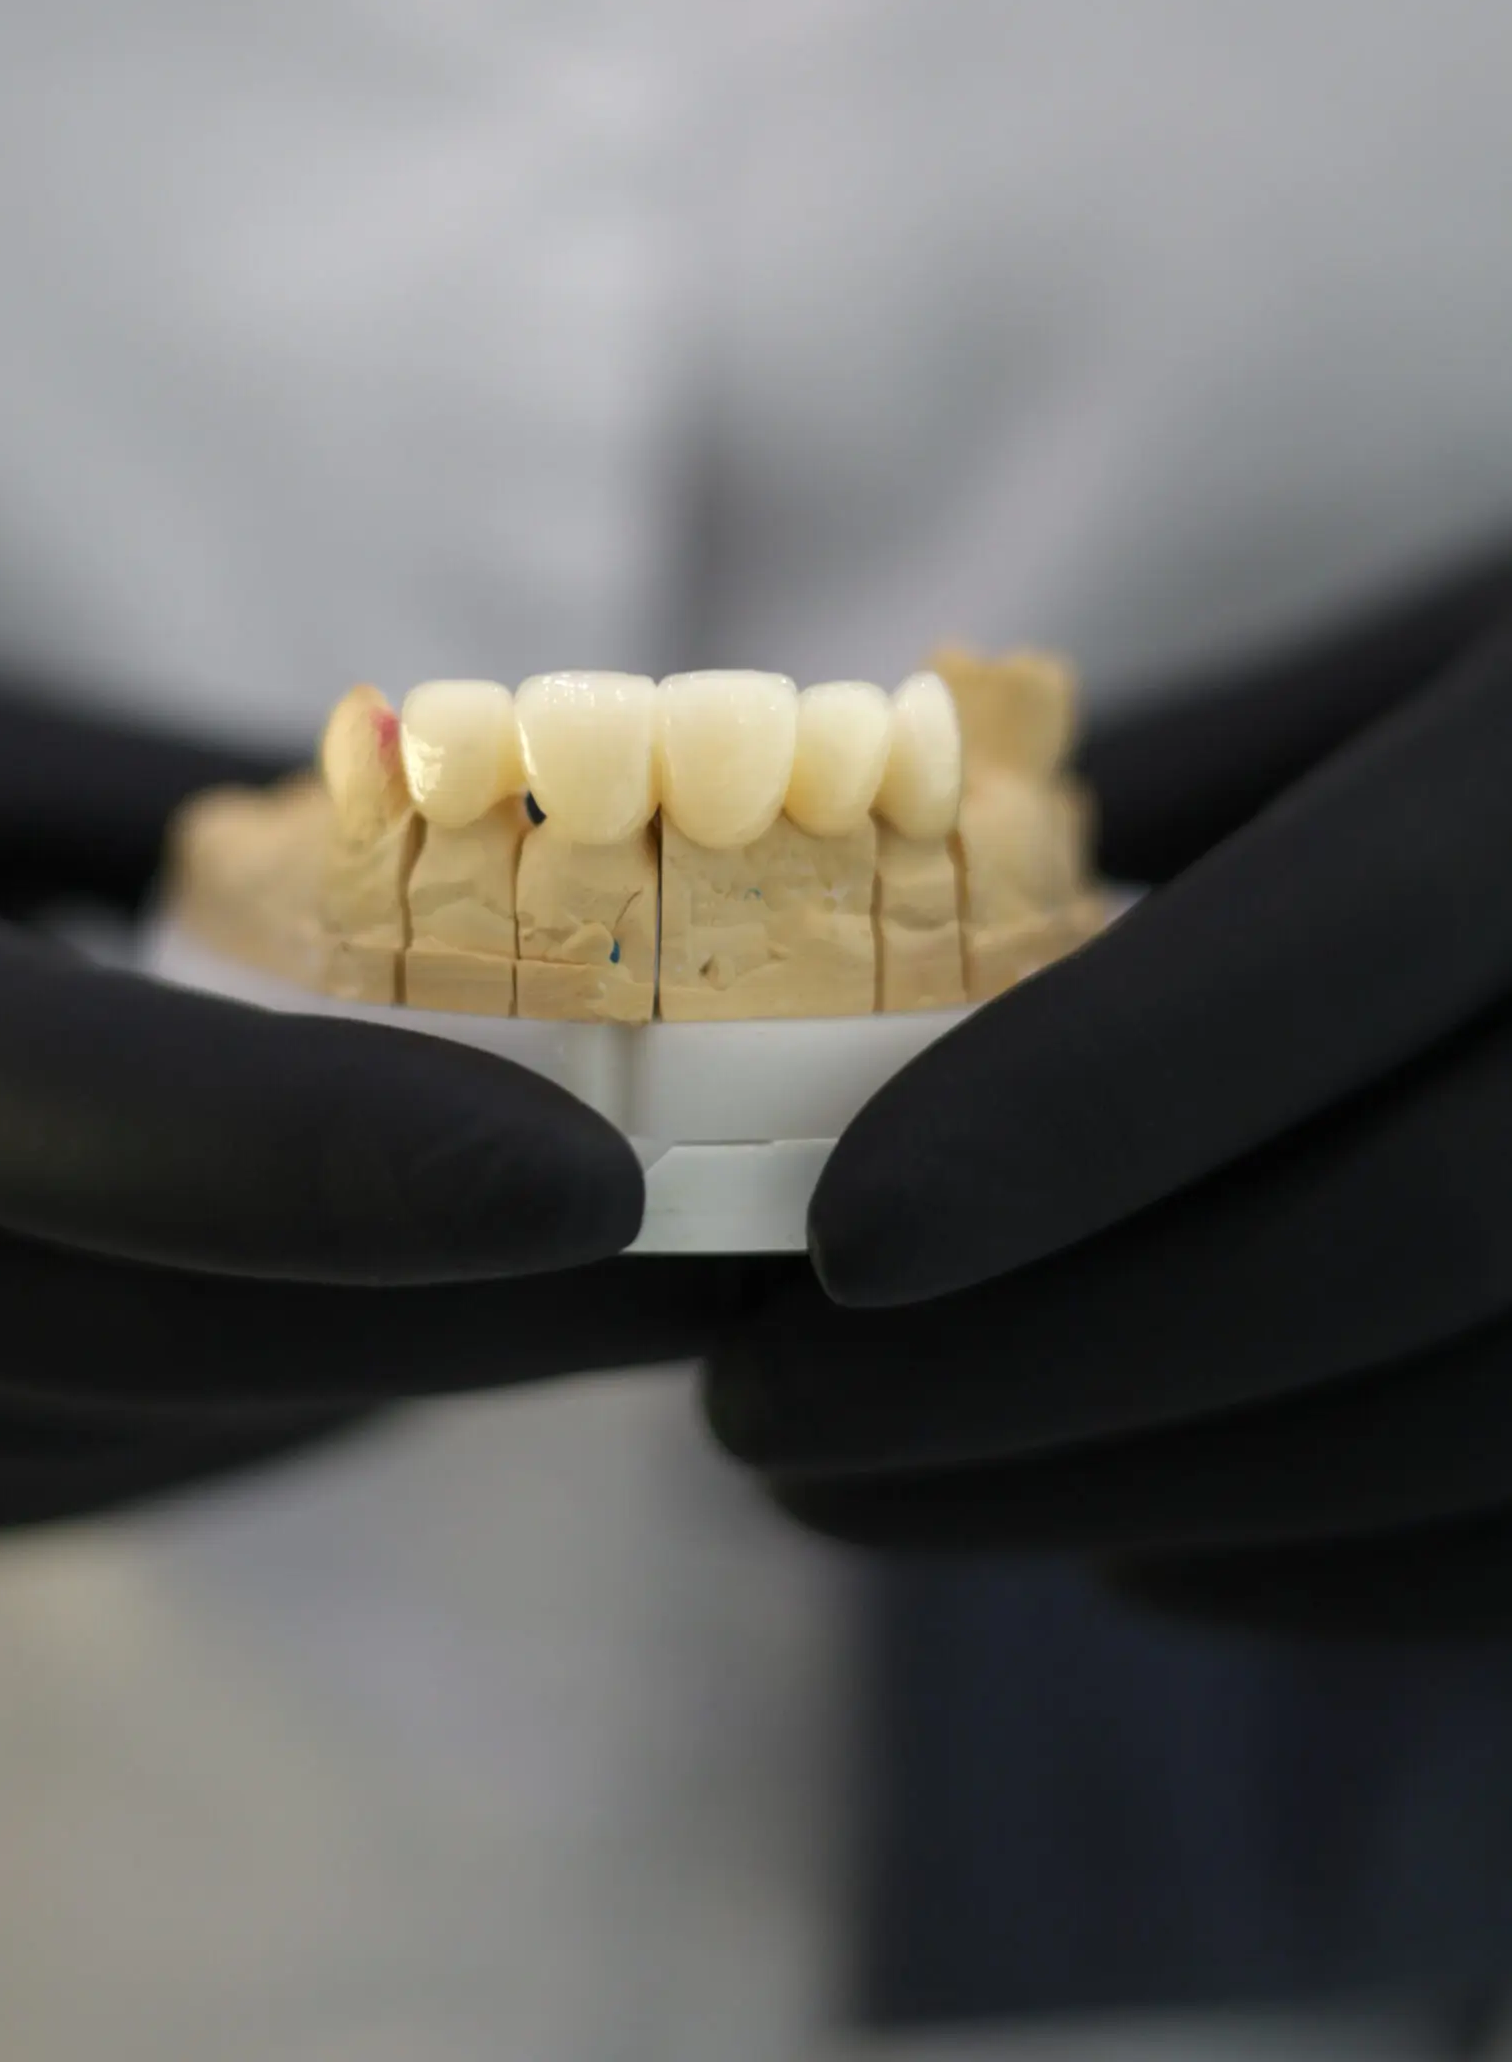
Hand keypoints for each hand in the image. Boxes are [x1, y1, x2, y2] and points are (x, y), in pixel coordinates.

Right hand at [0, 663, 734, 1535]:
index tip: (619, 1176)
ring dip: (427, 1365)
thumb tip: (467, 802)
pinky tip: (435, 1328)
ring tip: (643, 1280)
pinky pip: (119, 1468)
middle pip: (188, 1332)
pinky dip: (304, 1397)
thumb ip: (168, 791)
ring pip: (176, 1425)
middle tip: (743, 1240)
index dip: (362, 1159)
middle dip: (494, 1310)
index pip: (87, 1119)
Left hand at [706, 547, 1511, 1635]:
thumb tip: (899, 875)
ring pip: (1482, 1419)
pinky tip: (1137, 1555)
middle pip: (1401, 1238)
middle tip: (768, 1414)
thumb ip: (1209, 759)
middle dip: (1047, 1361)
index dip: (1089, 1105)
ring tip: (875, 1491)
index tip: (838, 1237)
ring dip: (1140, 1489)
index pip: (1356, 946)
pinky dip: (1336, 1570)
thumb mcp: (1455, 638)